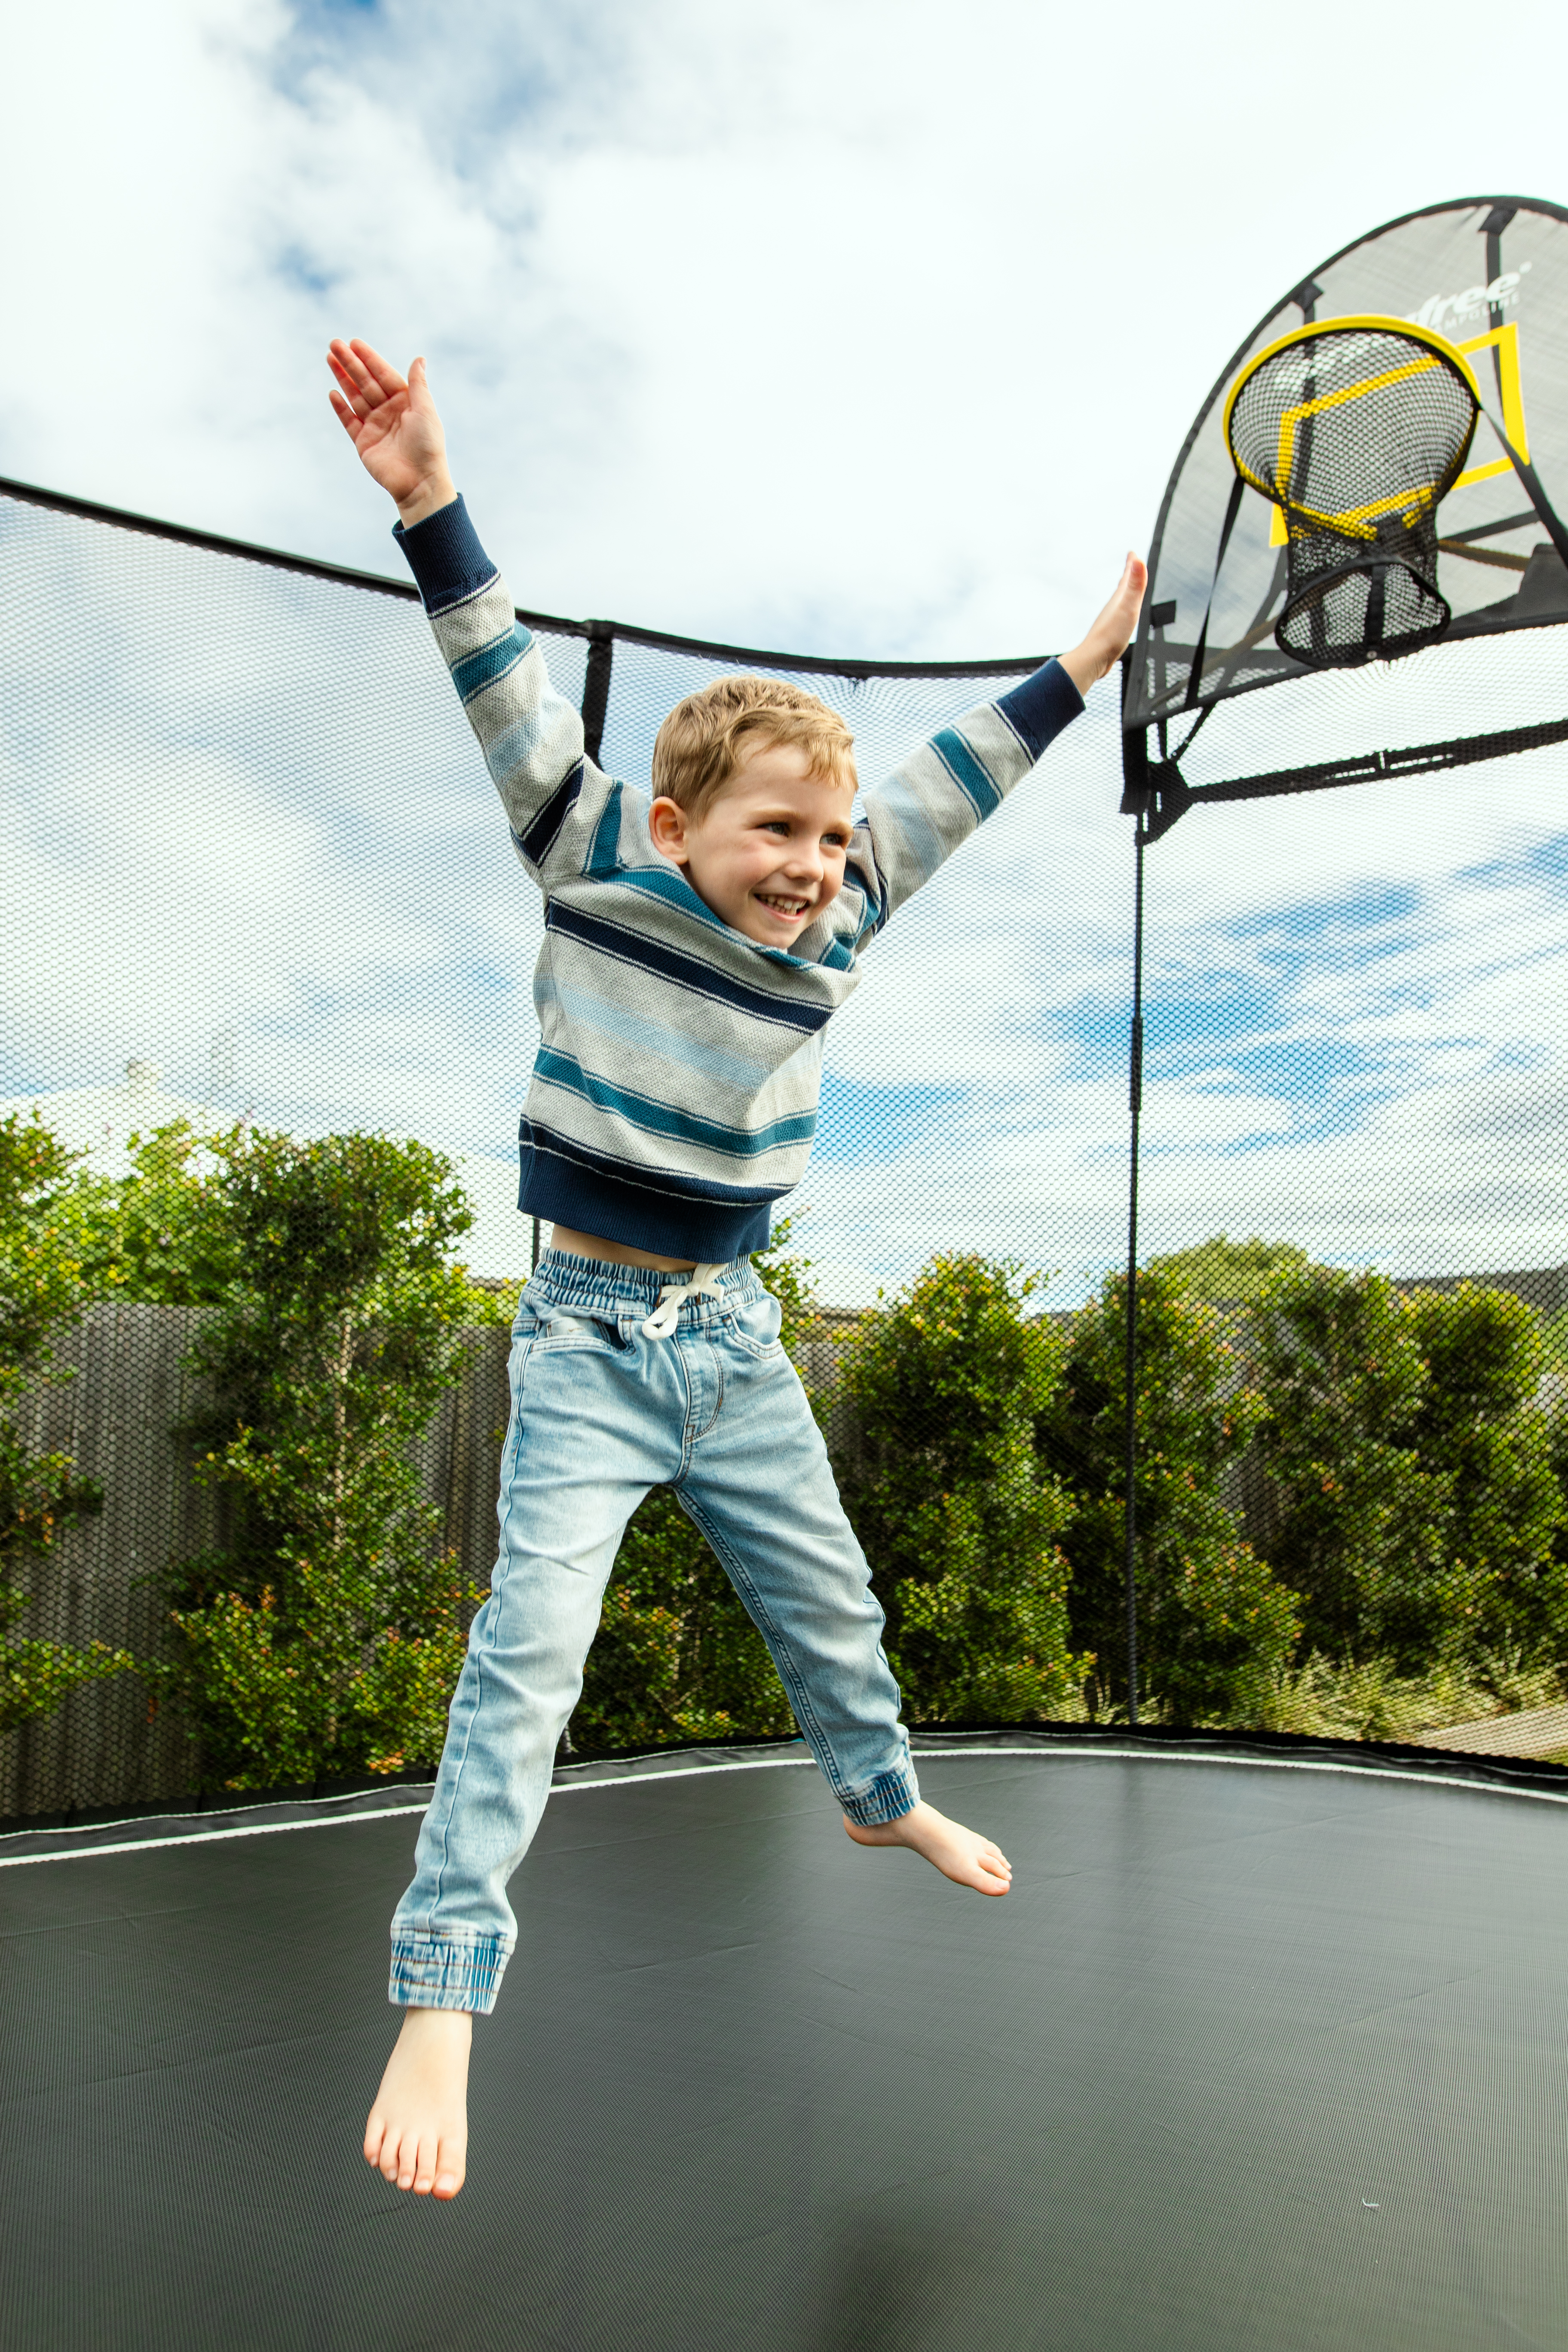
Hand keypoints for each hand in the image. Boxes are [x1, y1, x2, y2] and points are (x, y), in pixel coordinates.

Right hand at [327, 339, 455, 526]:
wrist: (419, 482)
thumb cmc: (427, 445)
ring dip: (342, 378)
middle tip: (334, 344)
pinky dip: (341, 408)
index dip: (369, 358)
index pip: (383, 374)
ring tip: (329, 359)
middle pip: (365, 382)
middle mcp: (389, 411)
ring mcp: (375, 426)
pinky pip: (349, 421)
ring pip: (355, 397)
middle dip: (350, 363)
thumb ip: (418, 384)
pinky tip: (333, 393)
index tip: (354, 343)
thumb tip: (419, 359)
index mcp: (405, 402)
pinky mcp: (364, 442)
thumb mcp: (425, 410)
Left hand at [1059, 552, 1148, 695]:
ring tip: (1126, 589)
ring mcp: (1111, 620)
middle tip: (1131, 565)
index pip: (1127, 577)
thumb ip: (1134, 584)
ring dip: (1124, 593)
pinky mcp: (1110, 633)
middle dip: (1128, 576)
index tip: (1132, 553)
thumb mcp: (1128, 606)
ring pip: (1119, 602)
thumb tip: (1137, 559)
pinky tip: (1120, 618)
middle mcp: (1113, 607)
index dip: (1131, 564)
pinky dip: (1121, 611)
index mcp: (1119, 599)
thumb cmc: (1111, 635)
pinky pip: (1118, 617)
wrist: (1094, 659)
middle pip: (1122, 587)